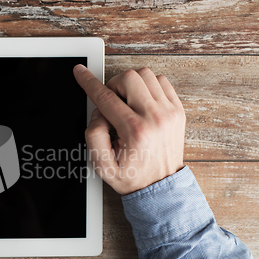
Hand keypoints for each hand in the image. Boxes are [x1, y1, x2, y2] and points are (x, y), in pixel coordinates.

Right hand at [73, 65, 185, 194]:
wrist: (161, 186)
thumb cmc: (133, 176)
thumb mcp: (102, 166)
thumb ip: (93, 137)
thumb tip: (98, 114)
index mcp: (135, 131)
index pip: (106, 98)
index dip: (89, 83)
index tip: (80, 72)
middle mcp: (155, 118)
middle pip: (129, 78)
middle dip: (113, 86)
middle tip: (112, 103)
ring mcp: (170, 112)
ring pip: (146, 75)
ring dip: (131, 84)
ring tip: (127, 102)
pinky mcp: (178, 110)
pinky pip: (162, 81)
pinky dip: (148, 86)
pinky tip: (141, 102)